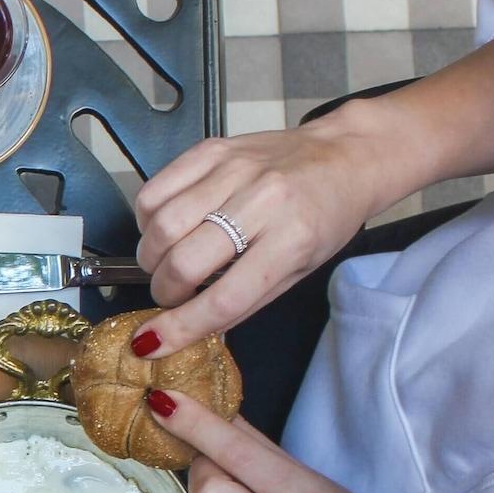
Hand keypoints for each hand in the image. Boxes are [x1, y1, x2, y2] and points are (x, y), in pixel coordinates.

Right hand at [129, 108, 393, 356]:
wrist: (346, 155)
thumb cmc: (326, 218)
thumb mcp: (299, 271)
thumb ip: (244, 301)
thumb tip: (186, 329)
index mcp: (293, 239)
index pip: (224, 298)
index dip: (180, 327)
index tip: (151, 343)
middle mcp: (262, 201)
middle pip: (184, 261)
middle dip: (164, 291)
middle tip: (173, 294)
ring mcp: (233, 170)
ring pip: (162, 226)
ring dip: (151, 258)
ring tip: (165, 262)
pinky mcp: (211, 149)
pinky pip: (154, 191)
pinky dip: (146, 221)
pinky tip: (164, 229)